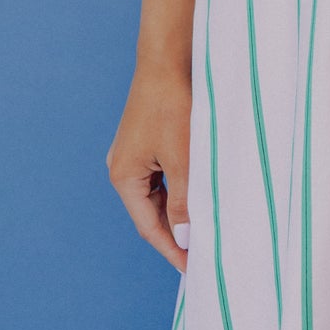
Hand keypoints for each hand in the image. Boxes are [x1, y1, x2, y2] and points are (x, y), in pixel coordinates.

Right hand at [107, 57, 191, 270]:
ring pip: (160, 195)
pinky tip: (201, 197)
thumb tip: (183, 239)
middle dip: (176, 234)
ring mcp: (134, 154)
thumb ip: (183, 202)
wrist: (170, 58)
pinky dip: (182, 190)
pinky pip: (164, 176)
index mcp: (124, 176)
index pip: (149, 226)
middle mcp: (124, 167)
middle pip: (152, 213)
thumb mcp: (182, 160)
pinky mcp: (148, 140)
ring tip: (206, 231)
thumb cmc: (174, 106)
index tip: (194, 270)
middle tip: (205, 254)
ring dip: (181, 212)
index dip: (172, 250)